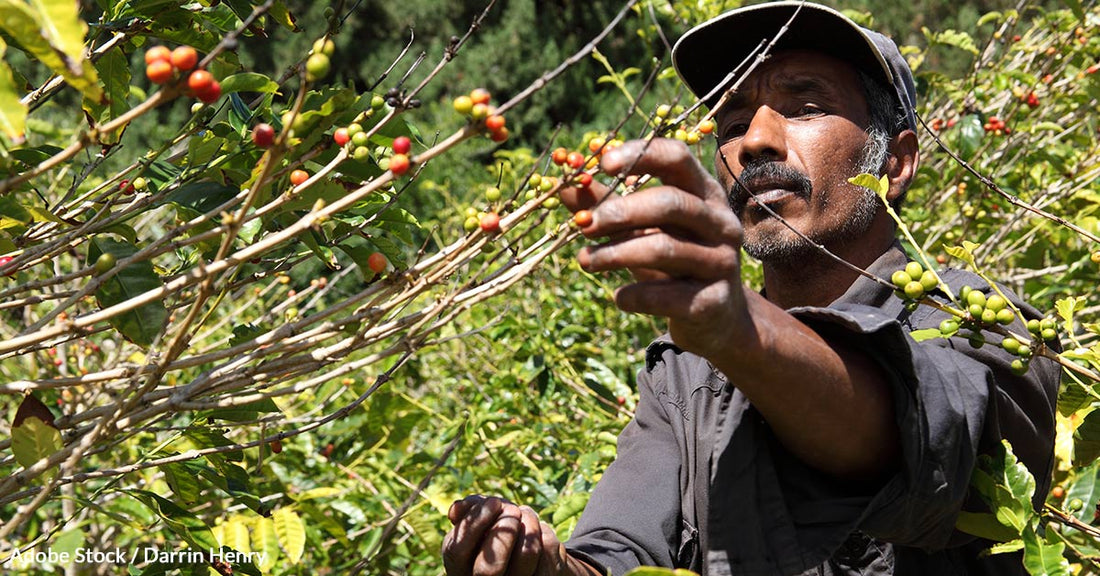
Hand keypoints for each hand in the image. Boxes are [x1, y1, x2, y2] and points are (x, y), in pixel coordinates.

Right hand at [442, 495, 597, 575]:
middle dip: (504, 528)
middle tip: (513, 509)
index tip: (493, 501)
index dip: (474, 523)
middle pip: (489, 567)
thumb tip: (456, 510)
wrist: (535, 564)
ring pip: (527, 551)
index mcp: (462, 569)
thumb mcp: (479, 527)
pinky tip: (541, 530)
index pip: (457, 551)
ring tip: (527, 514)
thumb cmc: (499, 539)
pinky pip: (549, 546)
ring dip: (530, 521)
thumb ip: (468, 514)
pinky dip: (546, 529)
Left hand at [560, 138, 749, 358]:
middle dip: (621, 212)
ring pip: (665, 248)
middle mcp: (720, 222)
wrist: (713, 314)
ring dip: (616, 254)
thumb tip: (564, 187)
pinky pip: (667, 295)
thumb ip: (607, 206)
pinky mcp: (714, 301)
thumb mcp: (642, 229)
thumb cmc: (671, 259)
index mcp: (704, 193)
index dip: (640, 156)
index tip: (601, 164)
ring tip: (585, 261)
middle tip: (584, 225)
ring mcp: (722, 262)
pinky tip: (618, 298)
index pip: (677, 158)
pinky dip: (635, 295)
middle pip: (670, 203)